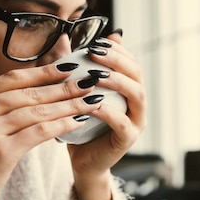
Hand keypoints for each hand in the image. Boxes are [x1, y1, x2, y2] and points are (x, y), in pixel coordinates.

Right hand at [0, 61, 106, 199]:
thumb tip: (28, 95)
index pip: (12, 78)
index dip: (42, 70)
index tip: (66, 66)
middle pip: (28, 92)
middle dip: (61, 86)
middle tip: (87, 80)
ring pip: (36, 111)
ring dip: (67, 105)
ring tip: (89, 100)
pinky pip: (38, 132)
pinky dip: (61, 126)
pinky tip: (78, 122)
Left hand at [67, 32, 146, 199]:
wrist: (82, 162)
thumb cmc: (79, 125)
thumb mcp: (72, 92)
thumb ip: (70, 66)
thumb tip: (61, 37)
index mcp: (128, 89)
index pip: (130, 62)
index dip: (117, 49)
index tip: (97, 41)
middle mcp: (137, 103)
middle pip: (137, 74)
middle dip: (118, 60)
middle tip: (95, 52)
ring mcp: (136, 122)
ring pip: (137, 95)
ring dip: (117, 81)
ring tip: (96, 74)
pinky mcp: (127, 139)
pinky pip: (122, 122)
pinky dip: (108, 111)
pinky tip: (92, 103)